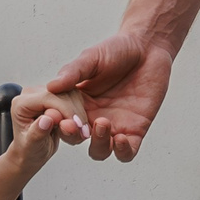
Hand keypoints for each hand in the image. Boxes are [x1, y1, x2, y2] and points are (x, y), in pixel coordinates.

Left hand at [6, 85, 86, 175]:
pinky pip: (76, 99)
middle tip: (81, 132)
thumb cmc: (28, 150)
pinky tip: (78, 127)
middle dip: (74, 113)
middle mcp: (33, 95)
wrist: (32, 153)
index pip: (48, 97)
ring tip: (78, 132)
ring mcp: (46, 94)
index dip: (65, 110)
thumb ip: (38, 133)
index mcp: (21, 104)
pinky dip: (80, 114)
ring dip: (79, 114)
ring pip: (72, 95)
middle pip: (62, 94)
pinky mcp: (58, 97)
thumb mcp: (31, 146)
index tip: (75, 125)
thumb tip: (47, 119)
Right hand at [48, 29, 174, 162]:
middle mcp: (94, 117)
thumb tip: (51, 86)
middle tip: (75, 125)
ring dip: (99, 144)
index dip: (58, 123)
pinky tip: (121, 138)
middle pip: (77, 139)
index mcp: (78, 103)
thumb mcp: (91, 58)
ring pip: (101, 150)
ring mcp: (115, 125)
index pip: (62, 120)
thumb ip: (73, 72)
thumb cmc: (117, 49)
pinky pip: (127, 152)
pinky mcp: (136, 129)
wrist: (147, 46)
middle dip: (74, 136)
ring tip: (102, 124)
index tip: (57, 117)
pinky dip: (123, 151)